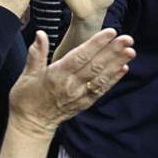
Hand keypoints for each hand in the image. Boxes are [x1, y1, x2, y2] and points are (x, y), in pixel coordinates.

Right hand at [7, 27, 135, 136]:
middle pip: (95, 66)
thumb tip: (41, 34)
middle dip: (113, 51)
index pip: (80, 56)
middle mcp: (71, 85)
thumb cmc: (26, 98)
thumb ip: (36, 54)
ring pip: (102, 77)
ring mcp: (80, 95)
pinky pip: (102, 90)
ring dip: (117, 64)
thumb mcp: (27, 75)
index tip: (110, 32)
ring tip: (130, 51)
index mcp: (56, 76)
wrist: (32, 125)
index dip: (96, 44)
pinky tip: (124, 68)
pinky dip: (114, 79)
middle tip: (128, 39)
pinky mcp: (86, 103)